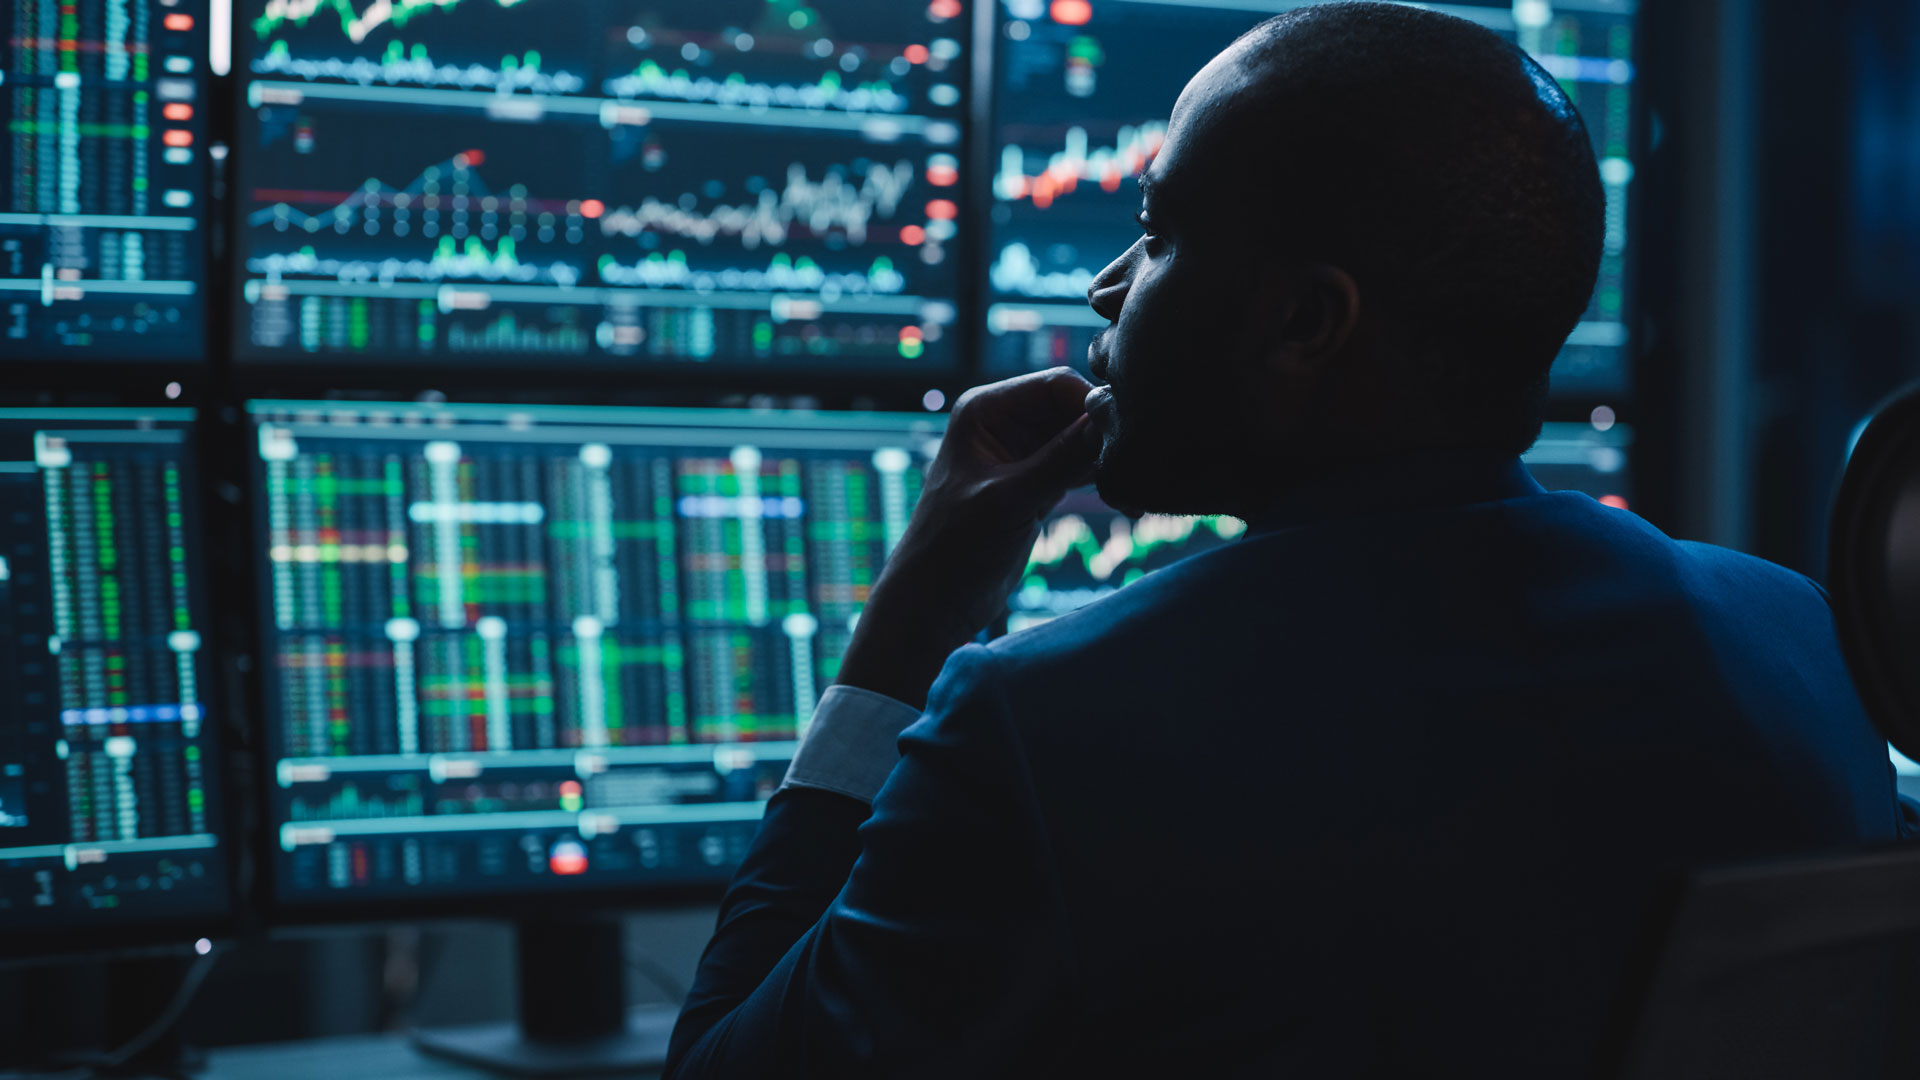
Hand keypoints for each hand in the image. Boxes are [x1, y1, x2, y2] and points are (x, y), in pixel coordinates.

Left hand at [835, 367, 1097, 708]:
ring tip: (1131, 482)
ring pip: (1081, 439)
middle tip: (1135, 460)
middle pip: (1072, 409)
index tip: (1126, 430)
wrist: (934, 602)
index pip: (1055, 385)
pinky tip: (1126, 496)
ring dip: (1105, 457)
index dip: (1091, 403)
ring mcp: (1022, 454)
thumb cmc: (952, 547)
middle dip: (1103, 432)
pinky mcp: (1037, 484)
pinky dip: (1100, 478)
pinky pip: (1079, 468)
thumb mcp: (1011, 498)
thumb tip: (1109, 421)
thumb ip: (1061, 459)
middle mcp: (1004, 424)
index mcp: (985, 410)